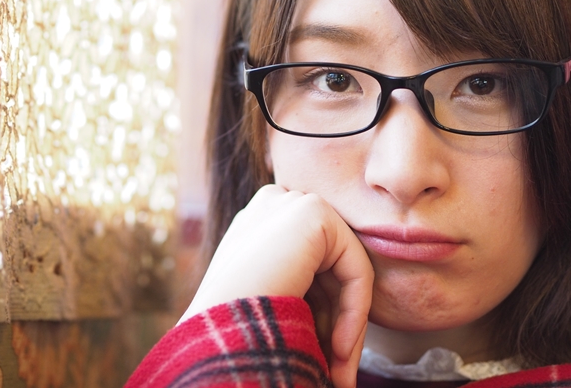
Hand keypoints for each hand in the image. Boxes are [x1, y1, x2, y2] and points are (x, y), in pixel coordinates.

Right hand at [179, 184, 373, 387]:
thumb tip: (339, 321)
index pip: (309, 265)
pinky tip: (340, 349)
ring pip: (346, 269)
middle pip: (329, 266)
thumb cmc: (235, 325)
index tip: (324, 357)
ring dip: (348, 325)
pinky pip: (356, 268)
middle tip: (338, 371)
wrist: (218, 328)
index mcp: (257, 221)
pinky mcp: (314, 213)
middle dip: (337, 320)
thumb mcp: (271, 295)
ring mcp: (292, 202)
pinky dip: (355, 312)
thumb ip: (300, 284)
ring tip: (340, 372)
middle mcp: (274, 204)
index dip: (321, 313)